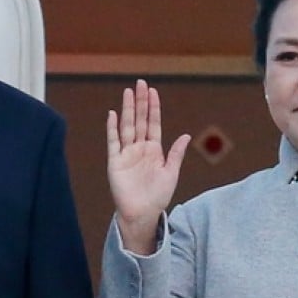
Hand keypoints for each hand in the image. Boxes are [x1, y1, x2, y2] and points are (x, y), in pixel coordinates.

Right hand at [107, 80, 189, 253]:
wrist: (142, 214)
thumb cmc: (158, 196)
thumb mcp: (171, 173)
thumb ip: (176, 154)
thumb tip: (185, 135)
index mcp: (154, 150)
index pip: (153, 123)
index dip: (153, 108)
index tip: (153, 91)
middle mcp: (139, 148)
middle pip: (139, 120)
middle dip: (140, 102)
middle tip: (140, 83)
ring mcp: (126, 154)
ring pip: (127, 126)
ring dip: (128, 110)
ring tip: (128, 92)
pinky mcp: (115, 162)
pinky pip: (113, 142)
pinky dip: (112, 128)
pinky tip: (113, 115)